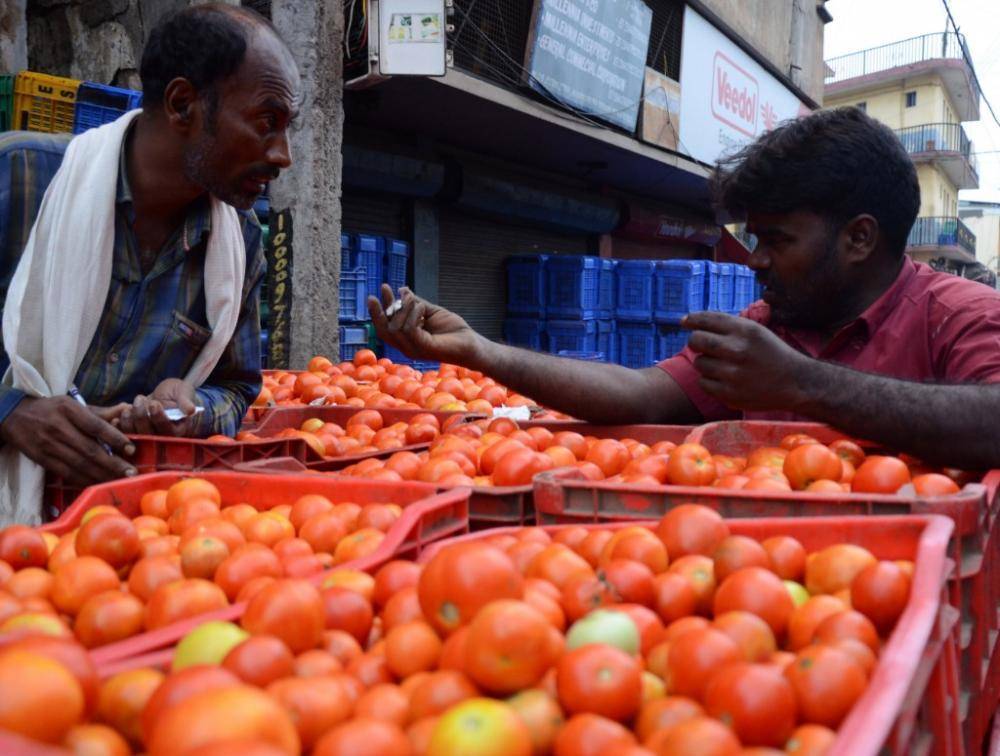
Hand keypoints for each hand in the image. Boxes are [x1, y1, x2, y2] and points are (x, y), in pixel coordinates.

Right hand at [0, 396, 136, 485]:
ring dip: (102, 475)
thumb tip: (127, 409)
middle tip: (132, 472)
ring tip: (120, 480)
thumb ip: (101, 411)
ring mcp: (48, 445)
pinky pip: (67, 473)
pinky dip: (85, 480)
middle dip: (113, 463)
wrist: (14, 416)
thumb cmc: (52, 409)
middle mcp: (58, 428)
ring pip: (79, 464)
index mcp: (68, 410)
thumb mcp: (73, 404)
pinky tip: (99, 483)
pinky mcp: (42, 459)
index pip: (95, 426)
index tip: (131, 449)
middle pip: (89, 449)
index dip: (114, 438)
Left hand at [117, 379, 200, 436]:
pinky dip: (118, 428)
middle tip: (140, 399)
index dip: (158, 418)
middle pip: (149, 435)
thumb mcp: (184, 392)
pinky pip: (124, 436)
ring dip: (129, 422)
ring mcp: (146, 438)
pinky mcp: (134, 435)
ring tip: (128, 407)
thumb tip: (191, 410)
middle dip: (141, 417)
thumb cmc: (177, 394)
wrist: (166, 396)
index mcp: (177, 431)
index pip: (167, 429)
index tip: (154, 403)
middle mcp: (162, 439)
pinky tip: (114, 418)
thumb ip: (186, 400)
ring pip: (135, 436)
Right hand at [368, 285, 485, 365]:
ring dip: (404, 308)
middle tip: (385, 288)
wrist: (470, 343)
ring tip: (417, 301)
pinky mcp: (424, 348)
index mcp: (406, 339)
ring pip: (395, 328)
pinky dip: (414, 314)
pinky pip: (410, 329)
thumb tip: (402, 290)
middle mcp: (406, 346)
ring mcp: (414, 349)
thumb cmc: (453, 330)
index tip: (381, 290)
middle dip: (380, 308)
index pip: (385, 326)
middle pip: (384, 330)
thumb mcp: (431, 312)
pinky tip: (423, 309)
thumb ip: (416, 303)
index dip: (379, 309)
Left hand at [683, 312, 811, 411]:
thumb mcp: (755, 331)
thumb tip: (686, 320)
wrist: (795, 382)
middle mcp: (737, 349)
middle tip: (706, 347)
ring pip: (699, 363)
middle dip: (696, 342)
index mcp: (745, 330)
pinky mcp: (729, 393)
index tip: (685, 322)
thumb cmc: (771, 353)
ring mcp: (733, 373)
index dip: (691, 319)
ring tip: (724, 366)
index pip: (706, 319)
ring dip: (706, 363)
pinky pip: (703, 383)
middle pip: (696, 340)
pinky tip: (725, 380)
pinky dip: (709, 381)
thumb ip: (726, 325)